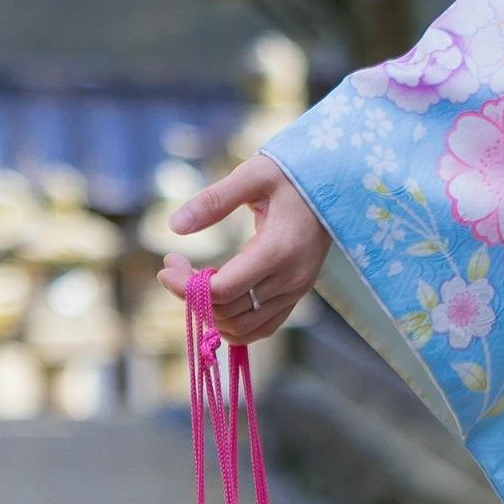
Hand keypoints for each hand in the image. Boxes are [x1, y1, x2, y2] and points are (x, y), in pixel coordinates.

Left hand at [166, 150, 333, 341]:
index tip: (166, 263)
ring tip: (192, 280)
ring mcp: (296, 292)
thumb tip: (174, 226)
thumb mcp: (253, 175)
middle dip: (191, 295)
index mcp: (278, 250)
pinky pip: (261, 329)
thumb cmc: (292, 174)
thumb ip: (214, 200)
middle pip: (228, 312)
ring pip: (242, 328)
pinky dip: (232, 324)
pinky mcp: (296, 296)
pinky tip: (215, 298)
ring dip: (209, 313)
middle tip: (173, 264)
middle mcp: (290, 279)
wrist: (336, 185)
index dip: (185, 285)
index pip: (223, 290)